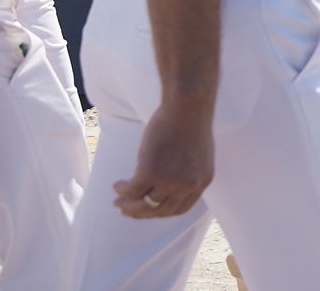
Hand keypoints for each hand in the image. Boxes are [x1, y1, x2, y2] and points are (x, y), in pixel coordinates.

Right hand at [114, 103, 213, 217]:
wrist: (188, 105)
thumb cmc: (190, 122)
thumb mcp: (195, 154)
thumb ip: (184, 171)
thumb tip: (160, 181)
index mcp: (202, 181)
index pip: (181, 208)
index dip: (162, 212)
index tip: (148, 210)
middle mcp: (188, 185)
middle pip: (161, 210)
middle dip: (141, 213)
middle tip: (126, 211)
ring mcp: (170, 181)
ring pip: (144, 205)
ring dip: (128, 206)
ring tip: (118, 201)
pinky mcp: (151, 172)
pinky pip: (131, 190)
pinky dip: (122, 190)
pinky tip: (117, 185)